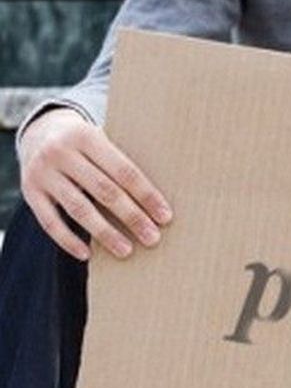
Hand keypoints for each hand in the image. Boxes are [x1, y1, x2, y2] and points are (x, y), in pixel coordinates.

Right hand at [18, 107, 171, 260]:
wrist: (40, 132)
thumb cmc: (87, 144)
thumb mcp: (101, 140)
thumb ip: (120, 163)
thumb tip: (157, 200)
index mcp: (87, 136)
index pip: (124, 171)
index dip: (146, 195)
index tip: (165, 217)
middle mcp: (61, 152)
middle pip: (104, 191)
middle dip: (132, 217)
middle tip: (152, 237)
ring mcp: (42, 172)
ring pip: (78, 208)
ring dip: (105, 233)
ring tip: (126, 250)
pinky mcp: (29, 191)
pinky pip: (49, 222)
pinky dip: (68, 240)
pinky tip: (87, 254)